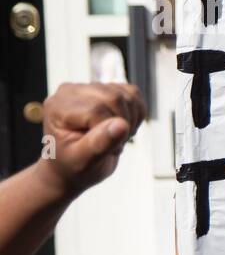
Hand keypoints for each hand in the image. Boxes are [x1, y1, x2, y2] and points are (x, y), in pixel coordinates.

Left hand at [35, 82, 145, 197]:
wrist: (72, 166)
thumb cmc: (73, 166)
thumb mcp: (82, 162)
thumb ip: (99, 144)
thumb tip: (121, 124)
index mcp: (58, 107)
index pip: (96, 109)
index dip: (110, 132)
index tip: (107, 150)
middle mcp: (71, 92)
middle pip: (114, 98)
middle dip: (123, 125)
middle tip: (113, 145)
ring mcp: (89, 88)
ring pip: (127, 95)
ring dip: (130, 120)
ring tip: (115, 137)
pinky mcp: (107, 88)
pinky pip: (133, 93)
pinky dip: (137, 113)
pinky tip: (122, 127)